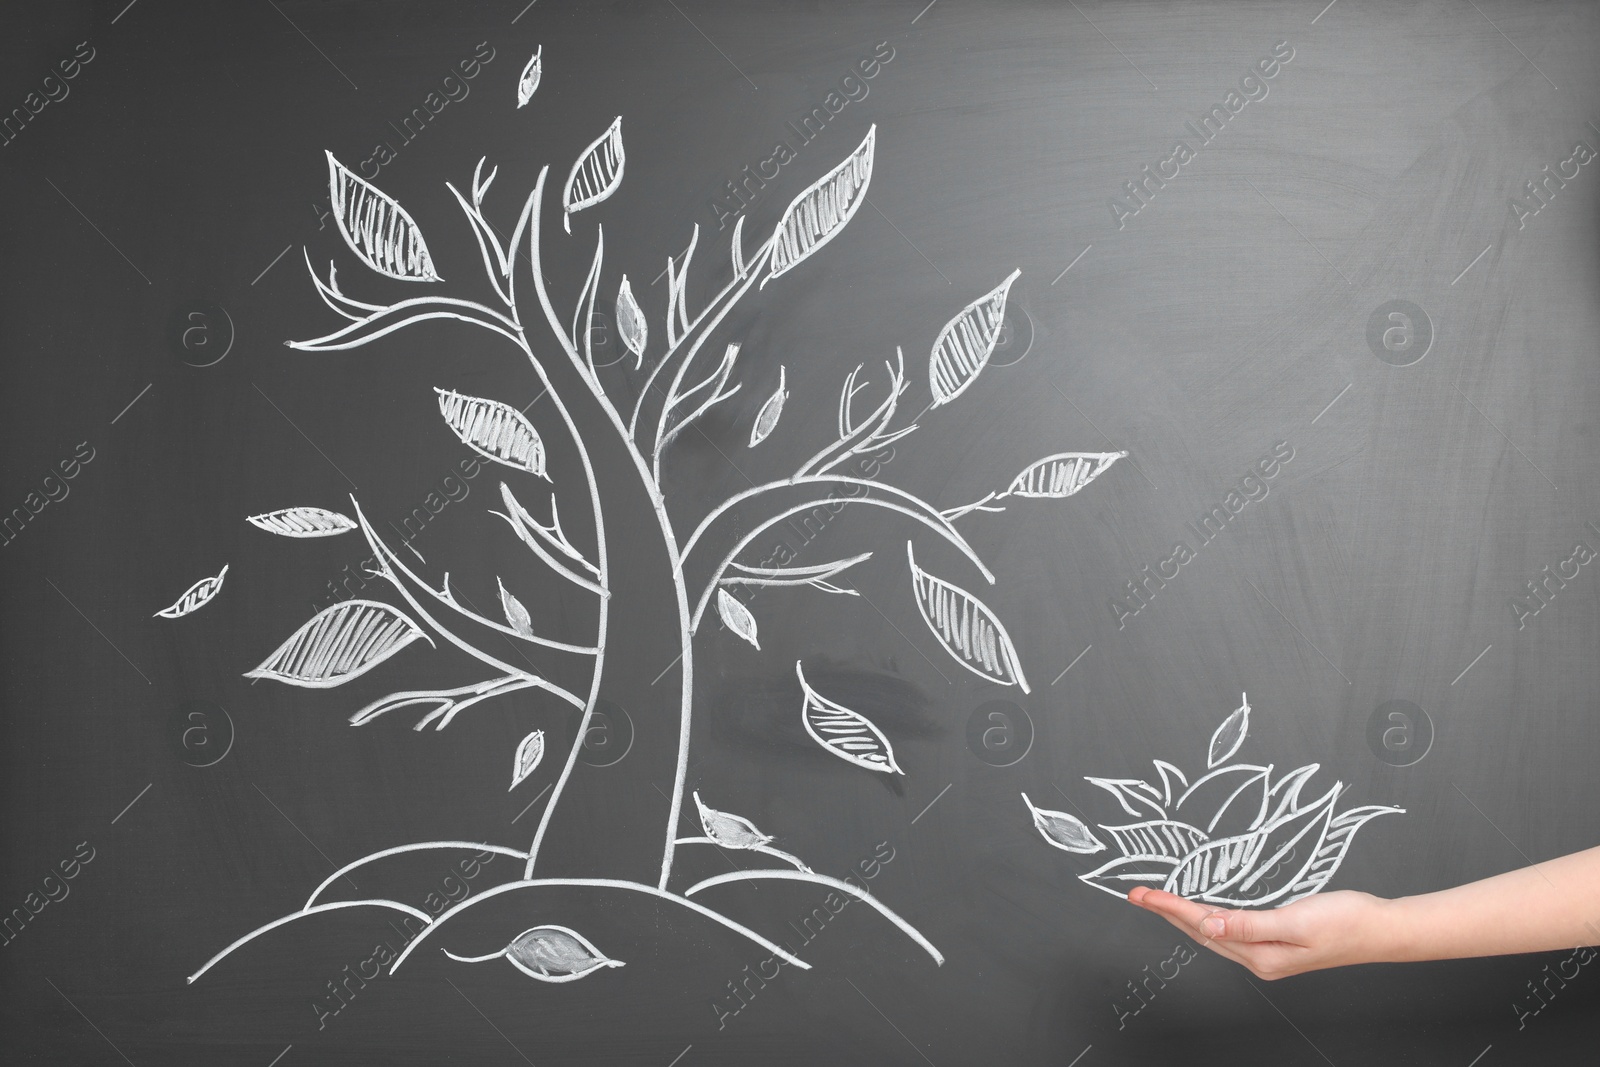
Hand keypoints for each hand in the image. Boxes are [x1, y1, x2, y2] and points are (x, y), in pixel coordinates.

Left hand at [1127, 887, 1396, 978]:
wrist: (1381, 928)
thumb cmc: (1346, 921)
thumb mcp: (1296, 921)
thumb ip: (1249, 924)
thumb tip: (1208, 924)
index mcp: (1261, 956)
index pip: (1203, 926)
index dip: (1170, 907)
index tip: (1143, 894)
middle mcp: (1260, 959)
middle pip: (1201, 932)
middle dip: (1167, 912)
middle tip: (1137, 894)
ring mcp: (1267, 954)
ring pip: (1213, 932)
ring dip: (1184, 915)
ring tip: (1158, 900)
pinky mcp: (1276, 943)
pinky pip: (1230, 930)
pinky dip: (1210, 917)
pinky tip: (1202, 909)